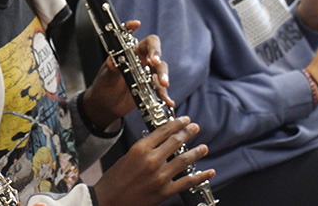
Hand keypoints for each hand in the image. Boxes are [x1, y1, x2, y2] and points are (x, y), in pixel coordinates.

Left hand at [82, 21, 172, 129]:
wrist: (106, 105)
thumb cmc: (104, 86)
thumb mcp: (106, 77)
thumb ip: (111, 69)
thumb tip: (111, 61)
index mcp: (127, 52)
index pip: (130, 35)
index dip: (132, 27)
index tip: (137, 23)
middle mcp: (139, 59)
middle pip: (153, 49)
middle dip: (156, 53)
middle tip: (155, 61)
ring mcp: (146, 72)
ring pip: (160, 68)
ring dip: (164, 75)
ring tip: (164, 84)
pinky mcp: (150, 86)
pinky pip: (161, 89)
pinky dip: (165, 95)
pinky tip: (169, 102)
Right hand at [94, 116, 214, 205]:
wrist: (108, 201)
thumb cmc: (114, 179)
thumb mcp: (127, 156)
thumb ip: (144, 149)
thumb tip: (161, 142)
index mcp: (140, 149)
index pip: (163, 131)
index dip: (176, 124)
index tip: (184, 119)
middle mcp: (151, 160)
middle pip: (175, 142)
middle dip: (187, 133)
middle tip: (195, 128)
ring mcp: (159, 177)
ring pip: (184, 160)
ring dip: (196, 152)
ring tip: (204, 147)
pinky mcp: (164, 192)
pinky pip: (187, 182)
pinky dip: (200, 177)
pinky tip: (209, 172)